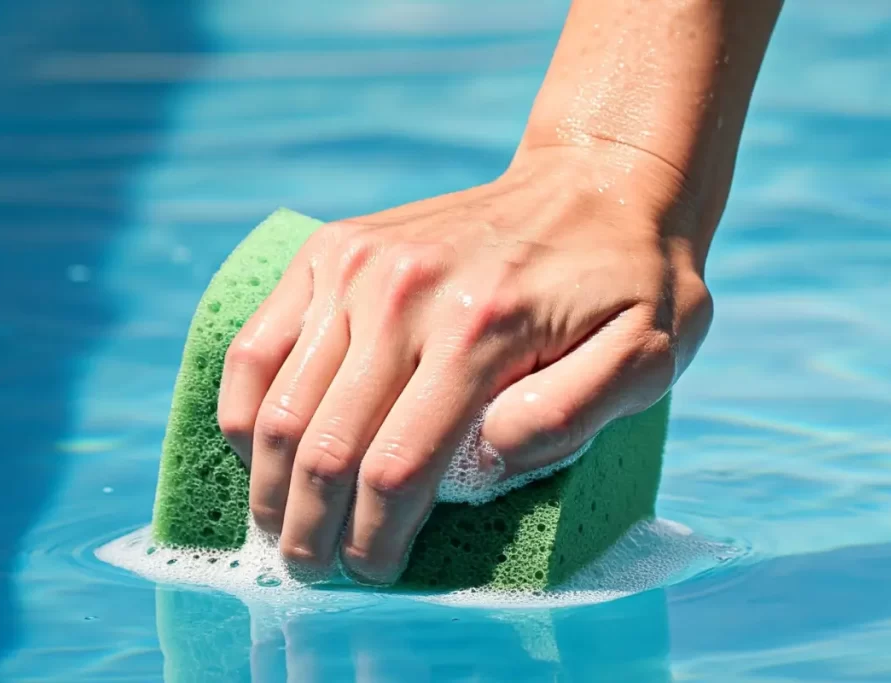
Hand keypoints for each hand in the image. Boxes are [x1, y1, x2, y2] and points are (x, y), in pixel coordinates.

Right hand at [217, 145, 713, 583]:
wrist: (593, 183)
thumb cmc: (627, 283)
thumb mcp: (649, 354)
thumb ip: (572, 415)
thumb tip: (481, 460)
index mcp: (478, 332)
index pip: (397, 471)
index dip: (373, 541)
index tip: (371, 573)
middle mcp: (402, 295)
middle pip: (325, 449)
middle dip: (310, 531)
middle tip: (313, 569)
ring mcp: (355, 267)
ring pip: (276, 405)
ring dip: (268, 484)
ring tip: (280, 523)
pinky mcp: (329, 250)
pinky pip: (255, 345)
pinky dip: (241, 409)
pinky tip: (255, 447)